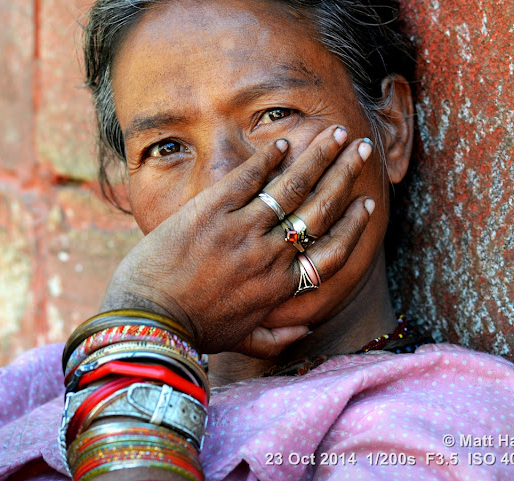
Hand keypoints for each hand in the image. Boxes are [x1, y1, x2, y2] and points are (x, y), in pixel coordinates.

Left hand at [100, 125, 375, 356]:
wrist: (147, 317)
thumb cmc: (193, 331)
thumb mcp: (240, 340)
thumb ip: (275, 338)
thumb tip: (305, 331)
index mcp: (280, 286)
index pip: (332, 251)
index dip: (354, 225)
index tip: (366, 203)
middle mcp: (269, 254)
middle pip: (320, 208)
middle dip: (346, 175)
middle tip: (362, 149)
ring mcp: (241, 228)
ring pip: (291, 186)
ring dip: (317, 157)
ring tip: (335, 133)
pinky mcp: (211, 209)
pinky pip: (248, 177)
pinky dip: (267, 159)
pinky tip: (282, 143)